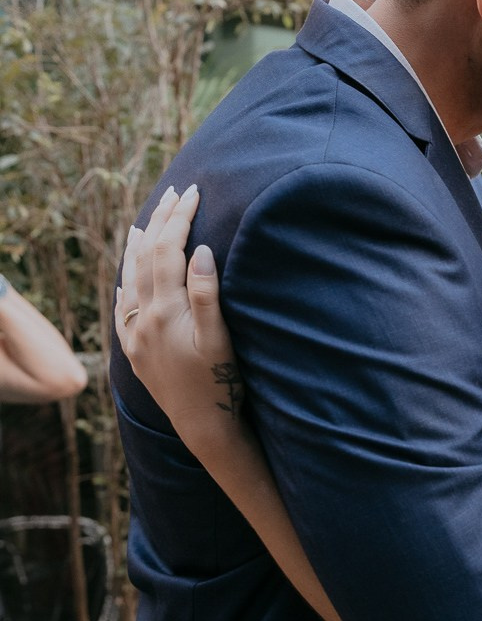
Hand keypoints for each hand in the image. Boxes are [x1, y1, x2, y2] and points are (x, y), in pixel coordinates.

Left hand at [115, 185, 240, 443]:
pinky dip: (126, 282)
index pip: (168, 251)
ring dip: (139, 247)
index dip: (180, 219)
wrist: (202, 426)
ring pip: (131, 278)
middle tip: (175, 193)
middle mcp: (144, 319)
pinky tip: (129, 275)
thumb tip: (201, 250)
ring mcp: (135, 335)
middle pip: (147, 257)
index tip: (194, 193)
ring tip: (144, 223)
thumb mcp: (220, 339)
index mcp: (166, 311)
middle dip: (161, 222)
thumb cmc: (219, 383)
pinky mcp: (134, 350)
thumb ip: (208, 294)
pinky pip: (122, 307)